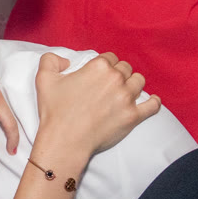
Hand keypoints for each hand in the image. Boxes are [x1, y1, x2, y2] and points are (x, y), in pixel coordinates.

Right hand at [32, 51, 157, 161]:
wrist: (65, 141)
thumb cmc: (55, 111)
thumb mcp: (44, 79)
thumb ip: (51, 60)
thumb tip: (67, 60)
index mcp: (98, 66)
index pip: (110, 57)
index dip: (105, 65)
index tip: (101, 74)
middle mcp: (116, 78)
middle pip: (125, 68)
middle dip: (119, 74)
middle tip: (110, 85)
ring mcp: (127, 98)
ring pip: (139, 82)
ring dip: (133, 85)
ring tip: (126, 92)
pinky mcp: (133, 116)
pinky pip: (152, 105)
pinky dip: (154, 102)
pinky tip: (152, 101)